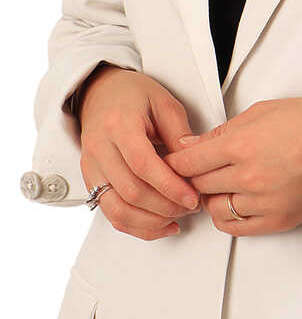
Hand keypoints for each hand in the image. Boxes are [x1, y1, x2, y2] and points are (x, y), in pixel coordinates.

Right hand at [78, 66, 201, 240]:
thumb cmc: (133, 95)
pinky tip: (160, 224)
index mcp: (119, 124)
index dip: (169, 186)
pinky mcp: (92, 183)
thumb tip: (193, 165)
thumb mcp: (164, 102)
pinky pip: (111, 214)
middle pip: (131, 191)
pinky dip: (137, 226)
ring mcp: (92, 168)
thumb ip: (179, 133)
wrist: (100, 93)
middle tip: (191, 205)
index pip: (143, 164)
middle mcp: (99, 149)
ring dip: (151, 221)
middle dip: (165, 206)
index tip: (192, 196)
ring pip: (118, 210)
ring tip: (177, 216)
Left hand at [163, 97, 301, 235]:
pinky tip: (233, 201)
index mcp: (244, 145)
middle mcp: (249, 177)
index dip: (174, 160)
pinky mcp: (277, 221)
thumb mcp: (266, 110)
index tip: (171, 159)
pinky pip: (236, 227)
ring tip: (218, 184)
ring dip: (210, 197)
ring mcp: (263, 202)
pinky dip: (227, 216)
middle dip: (191, 177)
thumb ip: (225, 130)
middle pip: (197, 186)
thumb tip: (193, 145)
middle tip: (193, 169)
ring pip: (214, 209)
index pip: (189, 161)